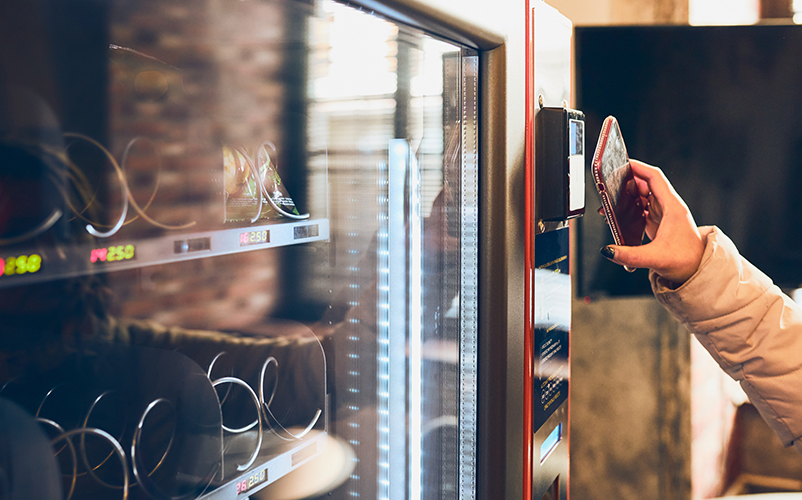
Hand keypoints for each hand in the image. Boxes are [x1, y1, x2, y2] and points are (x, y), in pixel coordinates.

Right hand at [599, 160, 703, 284]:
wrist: (698, 270)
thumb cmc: (686, 260)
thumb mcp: (655, 258)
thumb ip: (629, 255)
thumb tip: (608, 251)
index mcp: (672, 207)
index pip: (654, 178)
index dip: (638, 168)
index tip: (623, 164)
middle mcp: (669, 207)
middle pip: (646, 184)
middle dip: (627, 182)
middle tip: (610, 184)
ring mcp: (664, 214)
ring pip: (643, 195)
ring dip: (627, 195)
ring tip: (611, 200)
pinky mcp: (659, 222)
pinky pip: (642, 208)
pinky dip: (630, 207)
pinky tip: (619, 215)